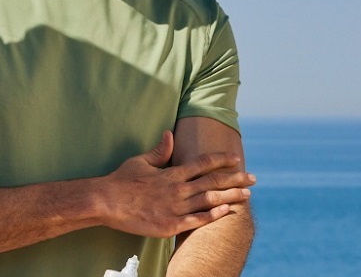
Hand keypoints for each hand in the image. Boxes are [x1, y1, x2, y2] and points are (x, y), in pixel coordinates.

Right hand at [101, 130, 254, 238]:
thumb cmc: (121, 181)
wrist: (106, 202)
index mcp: (171, 173)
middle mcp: (177, 189)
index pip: (203, 164)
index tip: (236, 159)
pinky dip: (214, 215)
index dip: (222, 160)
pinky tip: (228, 211)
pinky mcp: (170, 225)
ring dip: (231, 196)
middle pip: (213, 182)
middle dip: (236, 179)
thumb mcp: (140, 161)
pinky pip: (197, 220)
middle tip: (254, 178)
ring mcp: (175, 208)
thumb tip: (170, 134)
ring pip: (210, 200)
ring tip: (247, 194)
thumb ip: (160, 150)